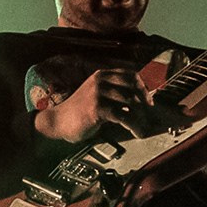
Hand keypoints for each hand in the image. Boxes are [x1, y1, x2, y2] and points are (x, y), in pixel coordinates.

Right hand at [33, 67, 162, 142]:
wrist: (58, 122)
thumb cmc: (79, 112)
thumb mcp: (96, 95)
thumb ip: (113, 94)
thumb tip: (138, 101)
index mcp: (101, 75)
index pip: (130, 74)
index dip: (143, 87)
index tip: (148, 100)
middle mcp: (100, 81)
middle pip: (133, 87)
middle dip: (144, 102)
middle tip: (148, 115)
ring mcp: (98, 94)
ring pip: (130, 102)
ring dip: (140, 117)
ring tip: (143, 127)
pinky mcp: (96, 109)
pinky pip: (123, 116)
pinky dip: (133, 125)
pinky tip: (135, 132)